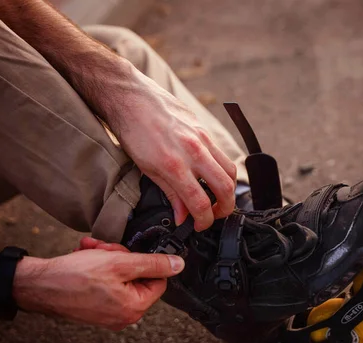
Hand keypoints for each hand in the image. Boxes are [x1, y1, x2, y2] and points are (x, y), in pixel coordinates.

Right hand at [13, 239, 183, 329]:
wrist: (36, 285)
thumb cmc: (74, 276)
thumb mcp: (120, 263)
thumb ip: (152, 264)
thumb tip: (179, 265)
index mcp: (134, 309)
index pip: (157, 280)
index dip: (143, 261)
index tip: (125, 252)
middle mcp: (123, 316)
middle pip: (136, 276)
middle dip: (120, 257)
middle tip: (103, 250)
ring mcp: (107, 313)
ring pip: (119, 275)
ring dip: (106, 257)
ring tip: (89, 251)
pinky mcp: (94, 307)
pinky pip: (104, 282)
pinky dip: (95, 265)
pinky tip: (83, 256)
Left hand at [104, 67, 236, 230]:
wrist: (131, 97)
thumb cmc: (133, 131)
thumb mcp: (146, 169)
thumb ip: (170, 193)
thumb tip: (183, 216)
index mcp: (174, 165)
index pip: (200, 203)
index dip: (204, 221)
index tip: (200, 225)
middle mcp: (193, 151)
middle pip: (225, 188)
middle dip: (225, 208)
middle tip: (215, 215)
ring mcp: (202, 138)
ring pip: (230, 170)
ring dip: (229, 189)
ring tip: (218, 197)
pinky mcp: (204, 129)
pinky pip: (222, 154)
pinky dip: (222, 169)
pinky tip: (211, 175)